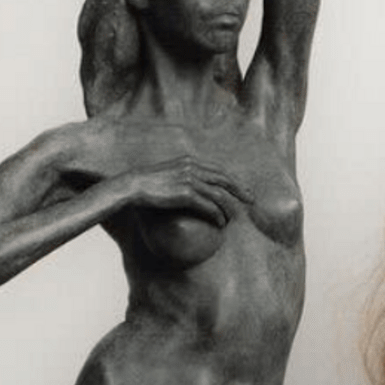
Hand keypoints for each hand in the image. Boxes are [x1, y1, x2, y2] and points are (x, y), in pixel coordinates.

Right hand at [107, 156, 254, 227]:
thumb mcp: (168, 173)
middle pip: (225, 180)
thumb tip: (192, 188)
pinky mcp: (186, 194)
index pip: (219, 170)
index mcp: (191, 162)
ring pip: (220, 194)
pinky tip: (221, 223)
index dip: (233, 179)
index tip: (243, 188)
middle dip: (241, 190)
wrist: (133, 185)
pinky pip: (209, 206)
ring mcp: (191, 180)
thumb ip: (183, 176)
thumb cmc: (147, 183)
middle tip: (251, 200)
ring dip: (230, 207)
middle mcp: (194, 168)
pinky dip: (218, 215)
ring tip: (236, 217)